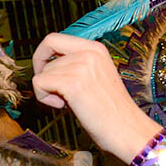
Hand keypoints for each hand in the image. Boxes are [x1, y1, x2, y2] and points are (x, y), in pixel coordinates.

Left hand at [32, 33, 161, 162]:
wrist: (125, 127)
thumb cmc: (111, 109)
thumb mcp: (95, 75)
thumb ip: (75, 64)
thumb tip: (46, 64)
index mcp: (96, 49)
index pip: (54, 39)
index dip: (42, 54)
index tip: (44, 70)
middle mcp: (89, 53)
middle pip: (46, 58)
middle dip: (47, 77)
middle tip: (61, 93)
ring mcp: (81, 66)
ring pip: (42, 72)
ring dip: (49, 90)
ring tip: (70, 102)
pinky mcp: (72, 82)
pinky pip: (39, 83)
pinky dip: (44, 97)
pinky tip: (64, 106)